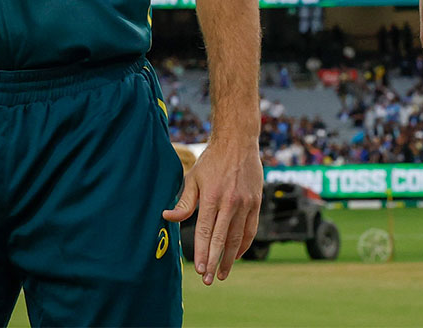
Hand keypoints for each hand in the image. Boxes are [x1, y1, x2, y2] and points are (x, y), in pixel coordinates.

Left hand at [162, 140, 262, 284]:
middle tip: (209, 280)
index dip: (203, 252)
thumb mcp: (193, 178)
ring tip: (223, 274)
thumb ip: (184, 202)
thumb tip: (166, 218)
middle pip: (222, 239)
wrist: (238, 141)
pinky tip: (237, 256)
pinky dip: (244, 245)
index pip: (206, 231)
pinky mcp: (256, 202)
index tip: (199, 270)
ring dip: (230, 259)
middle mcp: (231, 202)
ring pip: (238, 238)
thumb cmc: (212, 160)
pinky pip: (251, 229)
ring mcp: (245, 203)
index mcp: (213, 197)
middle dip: (215, 262)